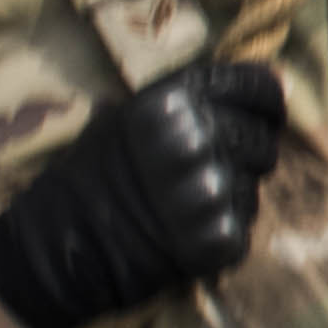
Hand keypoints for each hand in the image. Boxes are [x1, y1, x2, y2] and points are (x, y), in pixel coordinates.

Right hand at [0, 61, 294, 327]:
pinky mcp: (218, 239)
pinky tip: (186, 234)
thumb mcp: (124, 117)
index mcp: (172, 101)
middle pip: (262, 141)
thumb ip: (187, 100)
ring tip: (186, 206)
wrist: (60, 250)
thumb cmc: (90, 176)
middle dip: (248, 155)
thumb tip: (268, 77)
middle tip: (209, 172)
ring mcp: (208, 192)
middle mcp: (193, 140)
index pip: (257, 86)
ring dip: (232, 197)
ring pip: (254, 188)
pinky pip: (243, 228)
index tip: (267, 112)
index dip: (268, 101)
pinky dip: (222, 233)